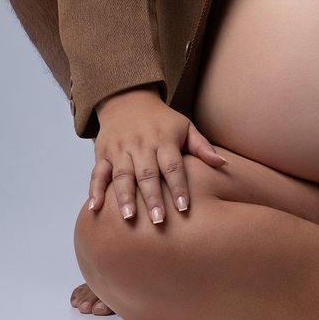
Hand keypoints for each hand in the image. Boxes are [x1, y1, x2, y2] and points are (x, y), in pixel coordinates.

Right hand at [89, 88, 225, 225]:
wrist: (127, 99)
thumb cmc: (161, 120)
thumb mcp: (185, 126)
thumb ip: (202, 147)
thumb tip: (224, 164)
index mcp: (164, 139)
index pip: (173, 165)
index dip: (179, 186)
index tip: (184, 208)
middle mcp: (141, 145)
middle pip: (147, 173)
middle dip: (152, 197)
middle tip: (159, 221)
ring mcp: (120, 150)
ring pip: (122, 175)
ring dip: (124, 197)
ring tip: (129, 218)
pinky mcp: (102, 154)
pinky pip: (97, 173)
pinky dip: (95, 190)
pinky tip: (95, 208)